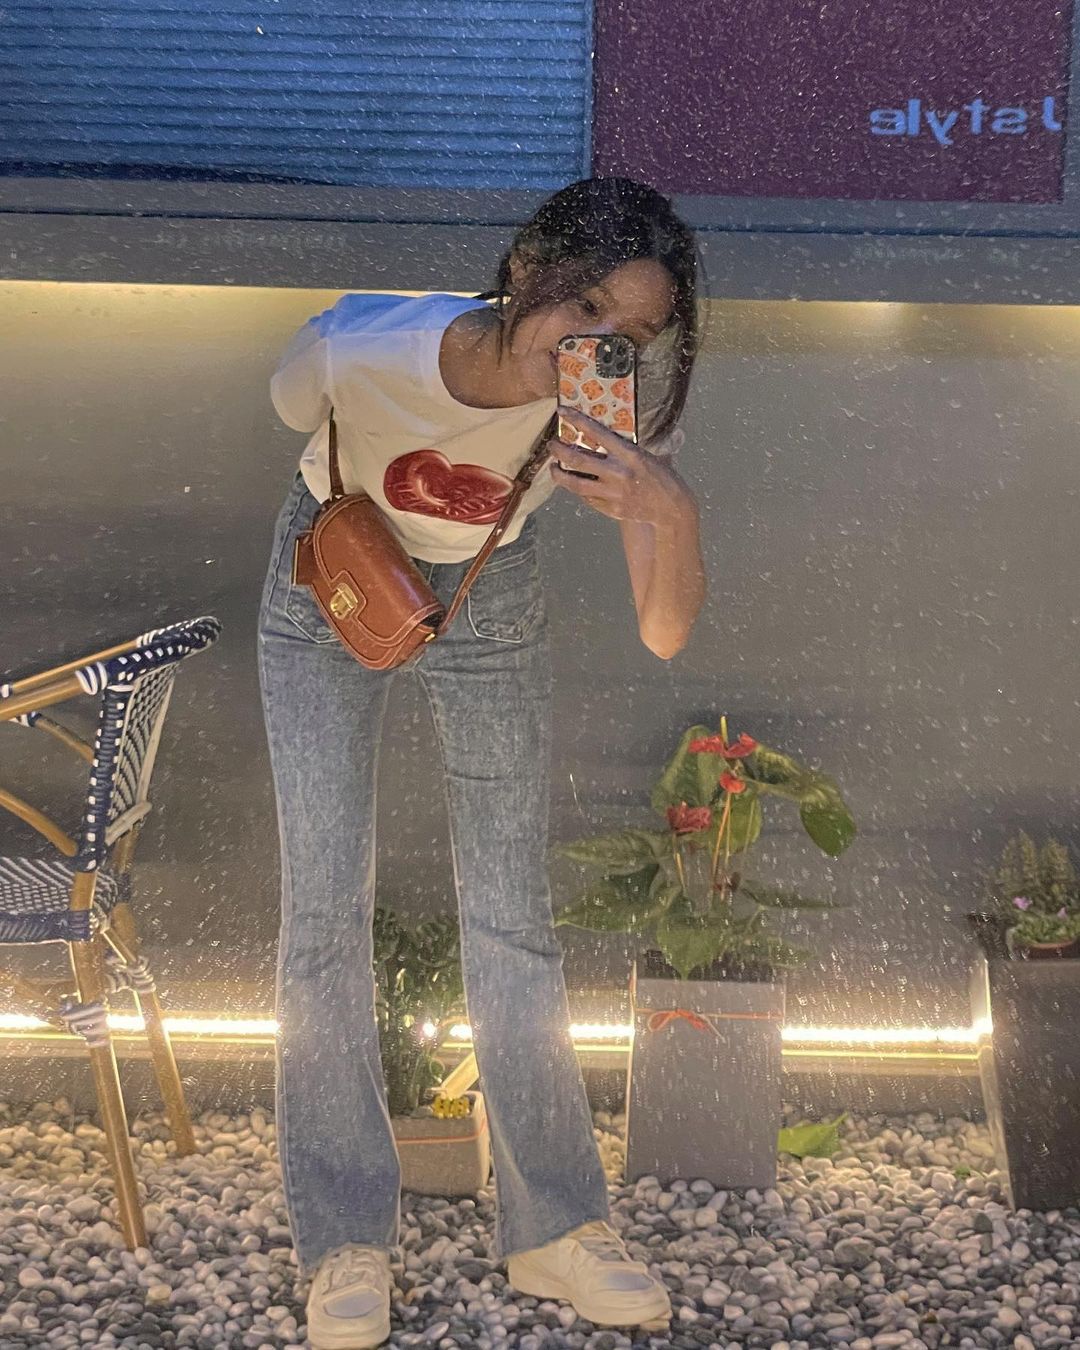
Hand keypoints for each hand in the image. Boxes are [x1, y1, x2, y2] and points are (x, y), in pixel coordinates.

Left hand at [550, 407, 694, 526]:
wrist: (671, 507)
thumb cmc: (662, 478)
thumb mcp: (647, 455)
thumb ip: (626, 447)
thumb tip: (611, 431)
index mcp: (628, 454)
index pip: (596, 433)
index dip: (576, 420)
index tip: (562, 411)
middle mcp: (617, 473)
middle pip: (577, 460)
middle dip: (559, 450)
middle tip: (552, 444)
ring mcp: (612, 493)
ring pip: (575, 484)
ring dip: (560, 475)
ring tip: (553, 468)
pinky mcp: (611, 509)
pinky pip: (587, 498)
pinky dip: (579, 491)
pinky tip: (575, 485)